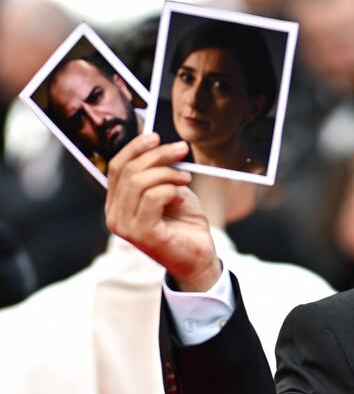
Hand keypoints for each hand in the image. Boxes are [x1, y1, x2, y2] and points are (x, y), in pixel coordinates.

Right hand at [105, 133, 220, 290]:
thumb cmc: (185, 224)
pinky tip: (181, 194)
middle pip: (129, 171)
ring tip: (186, 178)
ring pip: (139, 182)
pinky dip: (170, 189)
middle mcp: (114, 215)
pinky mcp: (142, 234)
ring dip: (167, 173)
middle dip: (157, 155)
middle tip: (182, 150)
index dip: (135, 148)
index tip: (156, 136)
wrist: (200, 257)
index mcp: (117, 203)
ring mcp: (126, 227)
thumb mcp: (171, 190)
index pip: (117, 167)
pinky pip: (152, 198)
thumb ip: (159, 172)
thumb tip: (156, 143)